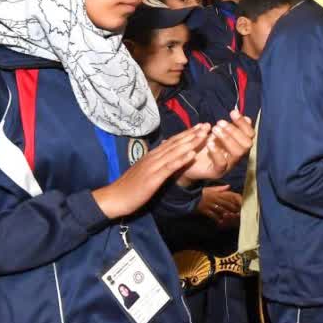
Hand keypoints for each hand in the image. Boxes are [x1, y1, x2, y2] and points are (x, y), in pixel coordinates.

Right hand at [93, 124, 211, 218]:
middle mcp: (153, 157)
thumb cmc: (130, 187)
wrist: (114, 198)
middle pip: (176, 143)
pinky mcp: (153, 178)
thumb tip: (165, 158)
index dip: (187, 133)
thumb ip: (155, 163)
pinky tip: (192, 155)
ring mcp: (153, 166)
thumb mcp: (144, 171)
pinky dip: (181, 159)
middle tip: (207, 125)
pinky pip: (170, 167)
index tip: (200, 126)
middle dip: (193, 133)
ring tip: (204, 135)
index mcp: (152, 156)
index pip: (172, 141)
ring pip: (175, 152)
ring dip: (191, 142)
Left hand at [179, 110, 254, 183]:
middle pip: (247, 144)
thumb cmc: (202, 146)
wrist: (186, 161)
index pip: (250, 134)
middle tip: (219, 123)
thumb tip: (247, 118)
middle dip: (235, 131)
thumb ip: (230, 127)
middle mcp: (236, 155)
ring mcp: (228, 165)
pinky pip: (222, 163)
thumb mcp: (217, 134)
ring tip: (214, 130)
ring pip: (238, 152)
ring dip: (227, 138)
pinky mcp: (217, 172)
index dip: (243, 123)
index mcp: (238, 145)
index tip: (232, 113)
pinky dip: (217, 152)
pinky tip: (209, 143)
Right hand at [196, 185, 242, 228]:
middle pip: (226, 204)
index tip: (240, 206)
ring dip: (226, 215)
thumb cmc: (201, 193)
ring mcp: (208, 204)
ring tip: (231, 219)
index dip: (235, 202)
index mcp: (216, 193)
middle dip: (232, 210)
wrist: (189, 197)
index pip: (228, 198)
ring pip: (220, 210)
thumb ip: (220, 189)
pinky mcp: (204, 209)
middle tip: (238, 215)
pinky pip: (212, 215)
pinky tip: (220, 222)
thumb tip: (229, 186)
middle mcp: (213, 198)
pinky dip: (216, 219)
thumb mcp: (210, 189)